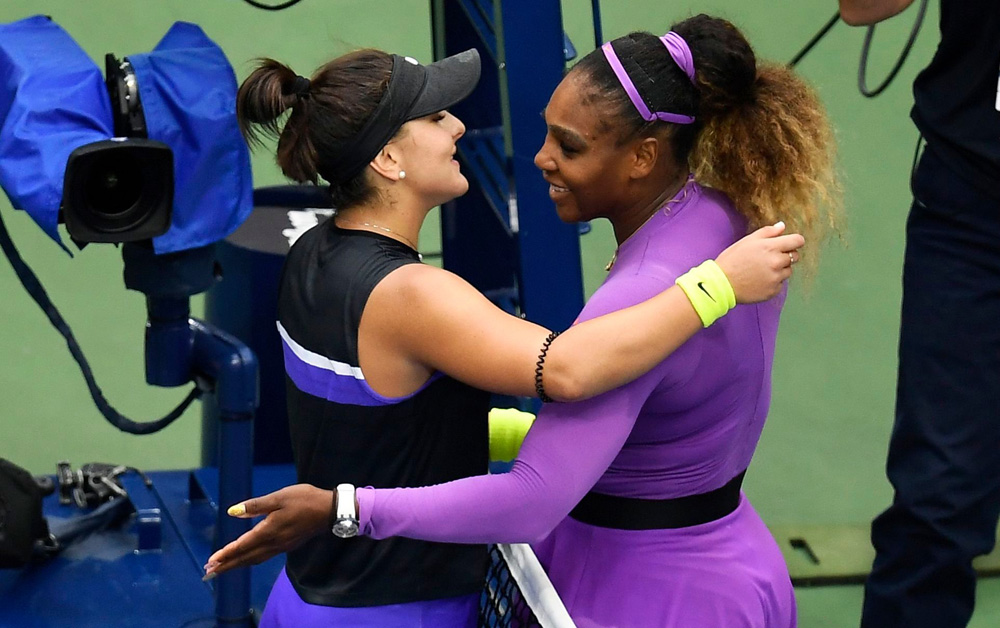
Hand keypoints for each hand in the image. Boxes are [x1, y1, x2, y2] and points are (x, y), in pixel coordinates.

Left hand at [202, 483, 331, 578]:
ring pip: (254, 559)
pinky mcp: (286, 545)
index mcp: (268, 531)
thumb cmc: (304, 500)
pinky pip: (263, 557)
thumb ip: (255, 506)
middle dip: (227, 565)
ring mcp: (281, 546)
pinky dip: (250, 560)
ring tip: (223, 568)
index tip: (211, 561)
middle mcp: (273, 543)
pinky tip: (247, 558)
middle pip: (245, 558)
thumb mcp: (278, 497)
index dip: (225, 554)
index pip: (242, 546)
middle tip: (209, 571)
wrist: (329, 510)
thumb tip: (233, 512)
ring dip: (237, 564)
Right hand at [716, 222, 804, 302]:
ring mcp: (776, 278)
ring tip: (762, 270)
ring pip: (788, 271)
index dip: (795, 241)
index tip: (790, 244)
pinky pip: (780, 284)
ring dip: (780, 269)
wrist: (721, 283)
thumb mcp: (747, 241)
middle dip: (786, 255)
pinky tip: (760, 280)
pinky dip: (773, 282)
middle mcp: (777, 262)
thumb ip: (768, 232)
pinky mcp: (773, 291)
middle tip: (770, 258)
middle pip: (795, 256)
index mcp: (771, 247)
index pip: (798, 241)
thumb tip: (782, 226)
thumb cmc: (732, 260)